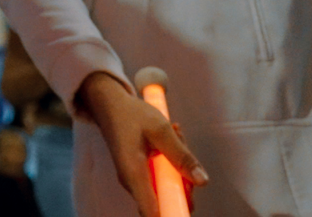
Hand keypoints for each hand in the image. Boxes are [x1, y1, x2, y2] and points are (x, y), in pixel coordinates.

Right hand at [78, 71, 206, 215]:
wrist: (108, 104)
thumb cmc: (131, 115)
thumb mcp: (160, 129)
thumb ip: (181, 155)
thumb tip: (202, 182)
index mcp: (134, 175)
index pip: (153, 212)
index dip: (173, 212)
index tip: (188, 201)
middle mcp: (133, 184)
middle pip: (166, 201)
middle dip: (184, 181)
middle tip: (184, 148)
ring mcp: (136, 181)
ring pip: (167, 189)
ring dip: (179, 167)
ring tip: (176, 136)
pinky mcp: (140, 175)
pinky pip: (162, 179)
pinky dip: (172, 163)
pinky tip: (170, 140)